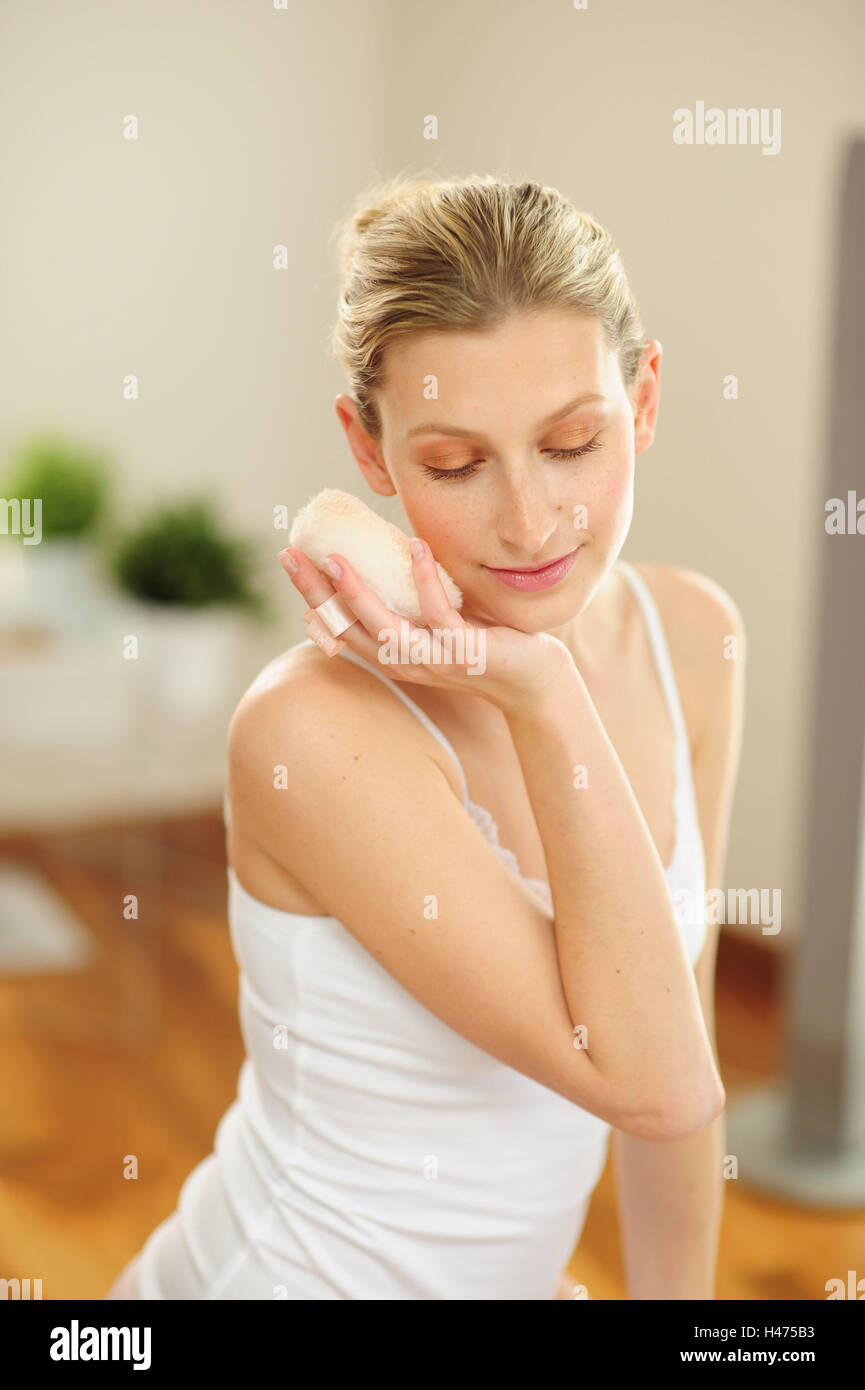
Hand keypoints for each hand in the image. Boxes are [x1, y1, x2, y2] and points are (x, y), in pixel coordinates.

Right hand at [278, 539, 575, 713]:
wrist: (532, 680)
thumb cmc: (484, 643)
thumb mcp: (436, 622)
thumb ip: (411, 600)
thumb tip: (393, 548)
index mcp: (392, 653)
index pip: (339, 625)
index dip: (311, 595)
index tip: (289, 559)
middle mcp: (405, 661)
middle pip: (348, 628)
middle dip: (316, 593)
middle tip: (290, 556)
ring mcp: (435, 658)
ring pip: (385, 628)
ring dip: (358, 594)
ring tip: (336, 560)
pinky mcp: (466, 650)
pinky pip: (440, 615)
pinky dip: (424, 581)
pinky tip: (416, 548)